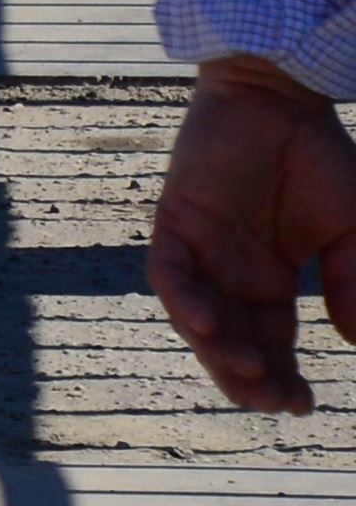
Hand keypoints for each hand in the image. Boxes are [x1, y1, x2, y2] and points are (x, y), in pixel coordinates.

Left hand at [150, 56, 355, 412]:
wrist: (280, 98)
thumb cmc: (318, 159)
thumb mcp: (350, 232)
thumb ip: (353, 281)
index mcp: (267, 279)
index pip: (270, 342)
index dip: (282, 376)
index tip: (303, 407)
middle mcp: (228, 273)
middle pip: (230, 340)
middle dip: (248, 376)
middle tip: (273, 403)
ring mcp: (199, 249)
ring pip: (196, 316)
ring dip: (217, 348)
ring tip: (248, 374)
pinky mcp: (173, 222)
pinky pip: (169, 272)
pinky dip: (184, 300)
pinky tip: (206, 325)